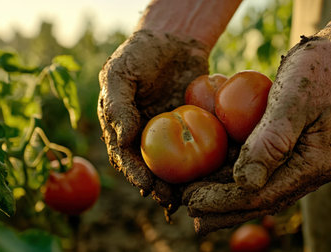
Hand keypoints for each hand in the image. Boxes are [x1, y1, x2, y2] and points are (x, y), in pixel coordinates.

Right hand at [98, 29, 208, 211]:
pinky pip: (198, 146)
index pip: (125, 155)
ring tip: (190, 197)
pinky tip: (212, 173)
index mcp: (122, 127)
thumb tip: (123, 139)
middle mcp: (145, 134)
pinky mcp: (193, 126)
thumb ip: (118, 106)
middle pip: (150, 167)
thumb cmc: (139, 53)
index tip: (145, 185)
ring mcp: (170, 132)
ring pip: (174, 163)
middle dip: (158, 186)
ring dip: (180, 182)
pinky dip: (203, 161)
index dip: (133, 172)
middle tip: (169, 200)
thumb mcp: (119, 73)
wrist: (173, 39)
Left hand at [183, 35, 330, 234]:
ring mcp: (304, 161)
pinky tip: (214, 178)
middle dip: (224, 209)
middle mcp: (311, 169)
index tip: (193, 203)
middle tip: (191, 215)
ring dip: (227, 197)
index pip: (264, 193)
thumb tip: (245, 183)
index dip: (226, 201)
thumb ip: (271, 141)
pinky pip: (263, 171)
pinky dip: (236, 177)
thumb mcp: (293, 100)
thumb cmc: (318, 70)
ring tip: (196, 203)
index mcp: (316, 163)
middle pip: (262, 199)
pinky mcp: (294, 150)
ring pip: (260, 188)